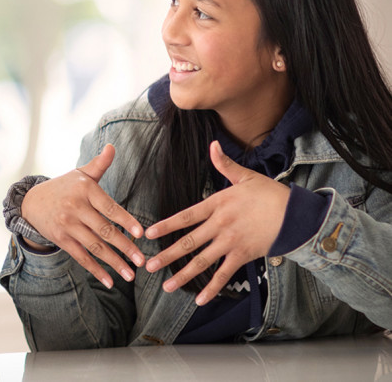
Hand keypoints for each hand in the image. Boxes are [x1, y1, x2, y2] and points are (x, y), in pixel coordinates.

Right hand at [21, 143, 144, 287]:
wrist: (31, 202)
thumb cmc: (64, 186)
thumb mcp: (80, 174)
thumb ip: (99, 164)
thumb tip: (112, 146)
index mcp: (85, 190)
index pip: (109, 207)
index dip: (125, 220)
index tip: (141, 233)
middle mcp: (75, 208)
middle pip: (104, 230)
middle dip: (125, 247)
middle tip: (142, 260)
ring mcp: (67, 225)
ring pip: (94, 246)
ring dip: (114, 262)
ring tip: (130, 274)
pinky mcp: (61, 240)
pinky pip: (81, 257)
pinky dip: (96, 270)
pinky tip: (109, 281)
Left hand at [144, 140, 289, 304]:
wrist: (297, 214)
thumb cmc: (270, 194)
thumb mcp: (246, 176)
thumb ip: (224, 164)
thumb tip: (212, 144)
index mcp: (217, 204)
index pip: (185, 216)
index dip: (166, 225)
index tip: (148, 233)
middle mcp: (220, 225)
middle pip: (188, 242)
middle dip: (166, 256)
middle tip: (147, 266)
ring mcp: (231, 242)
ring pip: (202, 261)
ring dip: (183, 275)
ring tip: (166, 287)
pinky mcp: (243, 255)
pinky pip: (225, 274)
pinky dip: (212, 288)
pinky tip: (200, 300)